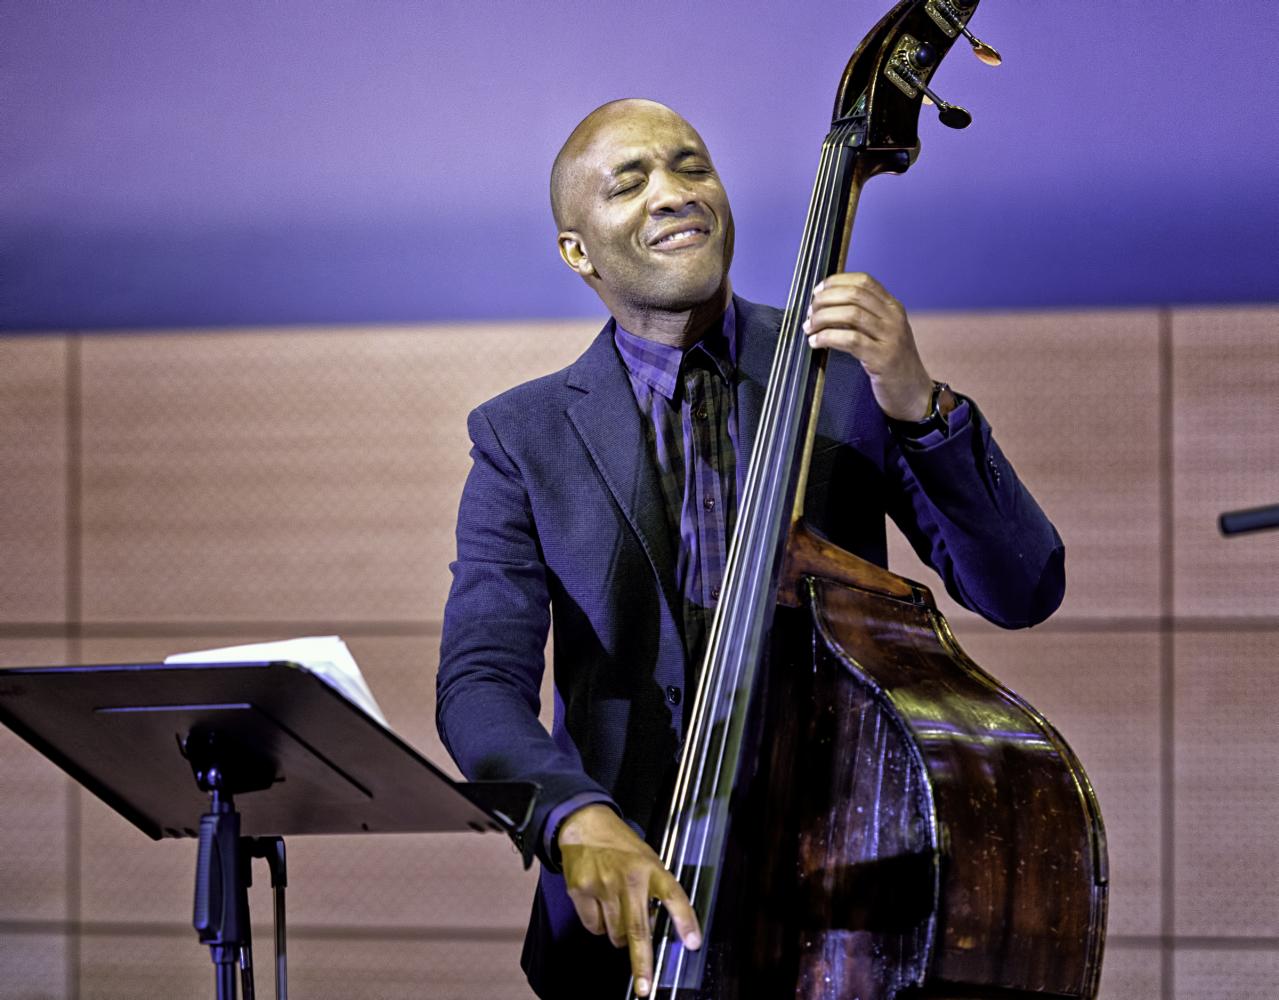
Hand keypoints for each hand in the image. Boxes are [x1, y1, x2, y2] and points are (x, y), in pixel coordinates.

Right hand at [557, 804, 701, 996]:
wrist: (585, 825)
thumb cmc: (621, 847)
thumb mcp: (647, 860)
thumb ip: (654, 889)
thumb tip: (656, 929)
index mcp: (651, 868)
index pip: (674, 896)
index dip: (685, 921)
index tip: (693, 943)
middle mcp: (628, 878)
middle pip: (637, 929)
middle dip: (642, 962)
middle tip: (645, 987)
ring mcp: (603, 885)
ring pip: (614, 933)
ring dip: (618, 934)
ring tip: (616, 910)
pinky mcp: (581, 890)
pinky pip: (594, 927)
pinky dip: (599, 925)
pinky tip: (599, 905)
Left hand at [803, 272, 933, 421]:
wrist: (914, 393)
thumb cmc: (892, 364)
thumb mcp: (882, 334)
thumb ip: (862, 318)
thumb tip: (825, 307)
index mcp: (893, 307)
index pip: (864, 281)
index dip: (836, 282)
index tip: (817, 291)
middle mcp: (894, 318)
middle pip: (854, 294)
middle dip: (825, 300)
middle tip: (810, 313)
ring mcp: (891, 337)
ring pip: (851, 314)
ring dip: (823, 318)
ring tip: (809, 328)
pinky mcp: (883, 358)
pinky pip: (850, 340)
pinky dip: (827, 338)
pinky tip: (815, 343)